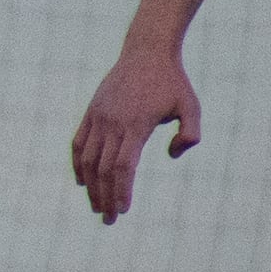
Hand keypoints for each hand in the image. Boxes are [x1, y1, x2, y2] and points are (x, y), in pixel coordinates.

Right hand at [72, 39, 197, 221]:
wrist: (146, 51)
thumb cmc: (172, 81)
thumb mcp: (192, 106)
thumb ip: (190, 134)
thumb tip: (171, 156)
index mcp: (136, 124)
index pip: (124, 167)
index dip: (121, 191)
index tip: (122, 210)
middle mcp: (112, 123)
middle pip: (104, 169)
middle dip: (104, 197)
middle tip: (108, 220)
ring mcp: (98, 117)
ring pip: (88, 159)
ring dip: (91, 186)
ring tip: (96, 206)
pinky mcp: (91, 112)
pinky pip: (78, 144)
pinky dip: (78, 165)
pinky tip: (83, 181)